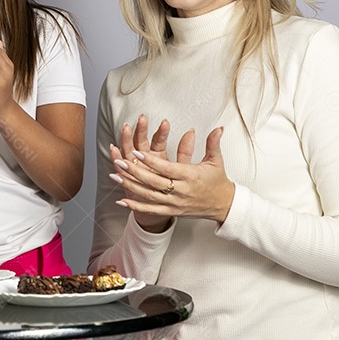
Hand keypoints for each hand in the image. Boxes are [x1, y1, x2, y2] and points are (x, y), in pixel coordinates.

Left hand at [111, 126, 234, 224]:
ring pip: (149, 196)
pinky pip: (151, 210)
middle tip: (119, 161)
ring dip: (130, 186)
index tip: (136, 152)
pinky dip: (135, 206)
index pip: (166, 168)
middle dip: (134, 171)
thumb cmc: (217, 181)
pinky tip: (121, 201)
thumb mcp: (216, 160)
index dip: (150, 161)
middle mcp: (181, 191)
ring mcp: (175, 203)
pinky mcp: (172, 211)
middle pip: (154, 182)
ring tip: (114, 176)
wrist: (223, 205)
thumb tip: (218, 128)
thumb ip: (213, 143)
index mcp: (190, 176)